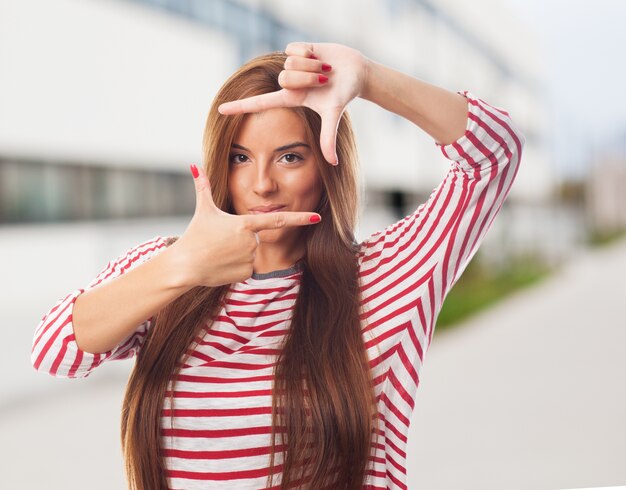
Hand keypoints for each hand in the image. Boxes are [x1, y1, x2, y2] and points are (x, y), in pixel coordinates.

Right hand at [169, 164, 320, 287]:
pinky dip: (236, 267)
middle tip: (221, 242)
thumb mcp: (203, 210)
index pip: (279, 219)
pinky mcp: (247, 273)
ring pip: (251, 253)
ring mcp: (251, 258)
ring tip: (220, 253)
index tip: (317, 216)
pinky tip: (222, 265)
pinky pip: (247, 268)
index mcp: (246, 223)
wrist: (185, 265)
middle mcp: (252, 241)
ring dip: (237, 253)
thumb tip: (195, 165)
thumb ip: (203, 187)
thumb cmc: (195, 236)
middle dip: (241, 239)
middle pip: (255, 238)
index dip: (300, 217)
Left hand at [218, 42, 369, 164]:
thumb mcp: (333, 115)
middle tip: (323, 80)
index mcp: (290, 98)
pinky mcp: (297, 48)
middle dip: (307, 78)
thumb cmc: (344, 94)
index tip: (220, 111)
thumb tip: (333, 164)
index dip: (240, 107)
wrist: (356, 72)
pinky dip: (310, 52)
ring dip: (312, 66)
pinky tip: (319, 55)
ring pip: (290, 63)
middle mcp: (288, 82)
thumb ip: (329, 138)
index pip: (259, 103)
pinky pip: (294, 48)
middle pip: (284, 78)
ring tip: (324, 69)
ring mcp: (291, 65)